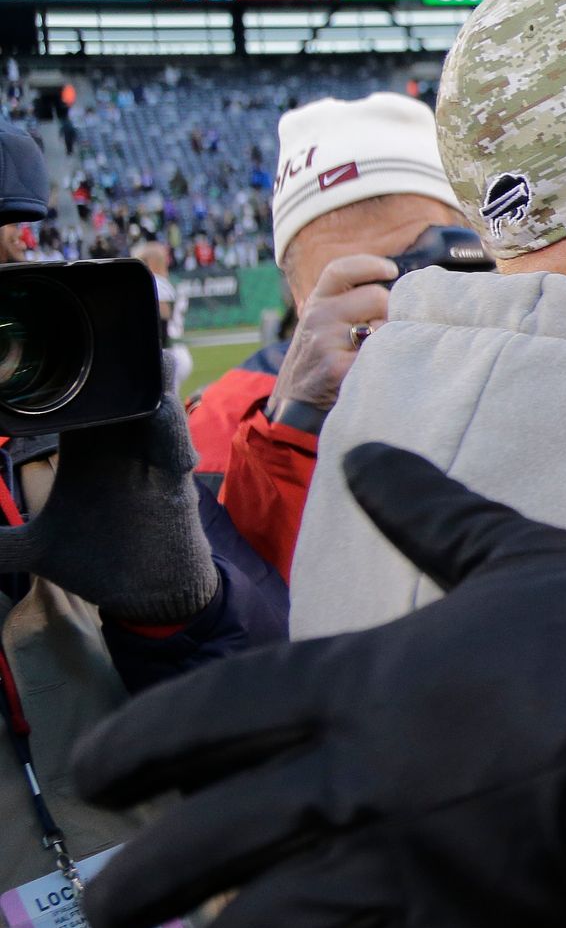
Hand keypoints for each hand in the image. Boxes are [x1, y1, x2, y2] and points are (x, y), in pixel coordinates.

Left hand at [0, 358, 217, 622]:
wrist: (149, 593)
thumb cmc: (97, 561)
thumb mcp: (36, 550)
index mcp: (83, 451)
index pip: (68, 400)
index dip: (53, 375)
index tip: (27, 357)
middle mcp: (117, 445)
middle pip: (114, 390)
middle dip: (107, 363)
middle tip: (89, 334)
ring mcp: (149, 457)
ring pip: (151, 405)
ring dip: (150, 380)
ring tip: (148, 355)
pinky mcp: (175, 477)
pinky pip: (173, 441)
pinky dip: (168, 422)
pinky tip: (161, 400)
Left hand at [72, 444, 565, 927]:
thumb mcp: (511, 552)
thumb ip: (426, 512)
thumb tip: (367, 454)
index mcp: (364, 684)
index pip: (206, 720)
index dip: (133, 752)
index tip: (98, 782)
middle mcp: (362, 779)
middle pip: (203, 847)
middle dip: (138, 888)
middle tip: (111, 911)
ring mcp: (411, 865)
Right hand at [268, 254, 395, 414]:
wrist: (295, 403)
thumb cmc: (321, 359)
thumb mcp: (323, 324)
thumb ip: (349, 304)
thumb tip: (402, 291)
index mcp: (316, 302)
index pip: (341, 270)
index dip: (369, 264)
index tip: (391, 270)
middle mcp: (318, 316)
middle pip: (377, 296)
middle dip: (389, 313)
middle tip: (380, 335)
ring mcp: (326, 341)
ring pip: (383, 325)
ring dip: (388, 338)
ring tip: (373, 354)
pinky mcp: (337, 367)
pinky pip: (380, 353)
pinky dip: (385, 360)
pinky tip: (373, 370)